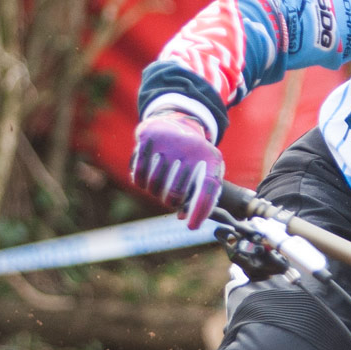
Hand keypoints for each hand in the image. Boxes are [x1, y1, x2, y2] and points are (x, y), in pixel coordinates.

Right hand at [131, 111, 223, 228]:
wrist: (174, 122)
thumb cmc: (191, 157)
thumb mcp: (205, 170)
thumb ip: (200, 196)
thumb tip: (183, 218)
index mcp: (211, 158)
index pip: (209, 188)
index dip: (200, 210)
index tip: (191, 227)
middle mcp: (191, 148)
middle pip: (176, 193)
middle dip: (171, 203)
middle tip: (171, 200)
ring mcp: (168, 142)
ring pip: (155, 186)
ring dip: (154, 193)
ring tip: (159, 187)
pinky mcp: (148, 138)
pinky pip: (140, 174)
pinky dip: (140, 183)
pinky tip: (145, 181)